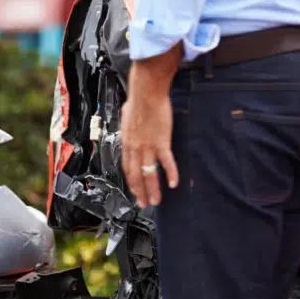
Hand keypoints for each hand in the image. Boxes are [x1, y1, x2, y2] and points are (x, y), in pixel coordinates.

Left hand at [119, 93, 178, 207]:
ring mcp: (148, 147)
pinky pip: (166, 162)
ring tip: (155, 201)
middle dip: (139, 192)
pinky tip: (173, 184)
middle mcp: (135, 148)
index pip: (127, 168)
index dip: (131, 182)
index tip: (134, 191)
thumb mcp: (126, 117)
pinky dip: (170, 174)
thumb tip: (128, 123)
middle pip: (136, 176)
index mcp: (127, 143)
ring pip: (149, 174)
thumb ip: (128, 126)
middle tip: (143, 204)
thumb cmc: (138, 101)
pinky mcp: (161, 142)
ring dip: (152, 189)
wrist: (146, 94)